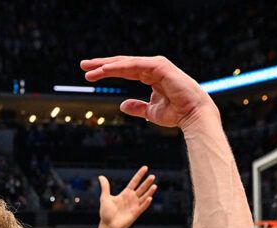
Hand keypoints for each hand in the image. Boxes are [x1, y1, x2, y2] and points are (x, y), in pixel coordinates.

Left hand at [81, 56, 214, 127]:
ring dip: (106, 65)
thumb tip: (122, 105)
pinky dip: (119, 67)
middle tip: (83, 65)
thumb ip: (138, 107)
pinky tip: (104, 70)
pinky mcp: (159, 66)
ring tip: (89, 69)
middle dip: (102, 64)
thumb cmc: (177, 113)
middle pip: (122, 63)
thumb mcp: (151, 112)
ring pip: (126, 63)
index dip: (107, 72)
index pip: (125, 70)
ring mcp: (156, 65)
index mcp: (151, 75)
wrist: (193, 115)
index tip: (90, 75)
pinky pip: (134, 65)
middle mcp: (152, 67)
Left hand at [98, 166, 156, 227]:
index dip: (139, 175)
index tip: (145, 168)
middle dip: (147, 182)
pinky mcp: (135, 213)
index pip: (134, 182)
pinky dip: (146, 203)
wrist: (108, 225)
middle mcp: (131, 199)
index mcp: (125, 194)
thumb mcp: (105, 197)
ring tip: (155, 185)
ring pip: (144, 197)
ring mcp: (134, 206)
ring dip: (149, 192)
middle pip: (141, 188)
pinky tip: (150, 198)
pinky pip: (142, 207)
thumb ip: (105, 187)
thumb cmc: (106, 212)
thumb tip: (101, 176)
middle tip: (152, 176)